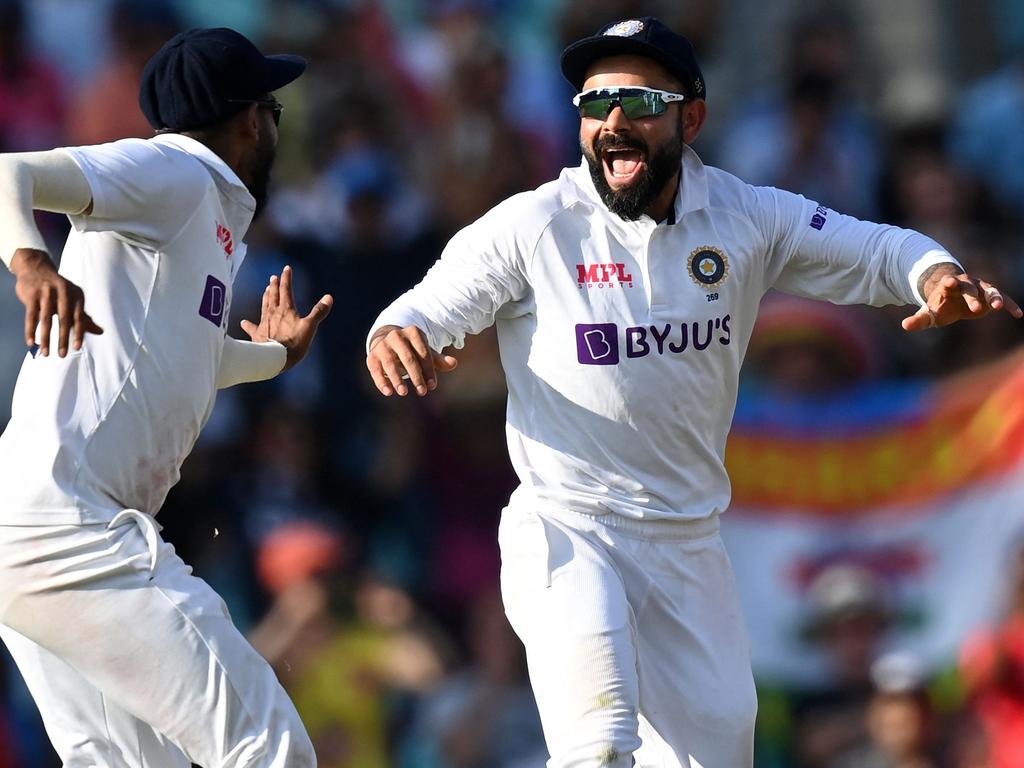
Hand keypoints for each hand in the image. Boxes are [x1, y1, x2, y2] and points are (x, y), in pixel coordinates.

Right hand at [11, 248, 102, 356]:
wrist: (36, 268)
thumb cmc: (58, 288)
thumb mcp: (73, 299)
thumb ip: (84, 317)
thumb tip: (101, 332)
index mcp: (76, 294)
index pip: (79, 317)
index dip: (79, 333)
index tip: (77, 348)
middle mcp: (62, 292)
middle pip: (64, 319)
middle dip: (63, 339)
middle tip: (62, 355)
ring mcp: (45, 292)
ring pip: (45, 320)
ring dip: (45, 338)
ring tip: (46, 353)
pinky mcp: (31, 295)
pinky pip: (31, 316)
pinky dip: (30, 330)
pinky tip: (31, 343)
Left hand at [239, 265, 332, 369]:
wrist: (274, 358)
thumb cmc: (293, 343)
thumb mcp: (310, 327)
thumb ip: (319, 312)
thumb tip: (329, 297)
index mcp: (286, 309)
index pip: (286, 289)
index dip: (287, 278)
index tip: (286, 268)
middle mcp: (273, 313)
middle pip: (273, 295)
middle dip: (274, 285)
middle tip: (273, 277)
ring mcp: (264, 323)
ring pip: (264, 306)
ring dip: (265, 297)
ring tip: (266, 290)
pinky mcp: (257, 334)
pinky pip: (252, 327)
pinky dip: (248, 324)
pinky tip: (243, 322)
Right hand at [366, 324, 457, 396]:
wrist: (387, 342)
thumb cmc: (412, 350)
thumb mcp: (425, 353)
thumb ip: (438, 359)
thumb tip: (453, 363)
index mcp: (413, 332)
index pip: (423, 353)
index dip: (429, 370)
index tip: (432, 386)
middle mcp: (396, 336)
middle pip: (408, 358)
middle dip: (416, 376)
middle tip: (422, 392)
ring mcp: (382, 346)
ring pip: (390, 363)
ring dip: (397, 379)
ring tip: (404, 393)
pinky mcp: (372, 357)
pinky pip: (376, 370)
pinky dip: (381, 381)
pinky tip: (388, 392)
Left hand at [902, 267, 1022, 331]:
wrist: (954, 299)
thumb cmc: (940, 306)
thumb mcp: (929, 314)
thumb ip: (918, 320)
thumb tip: (904, 326)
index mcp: (948, 286)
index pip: (949, 282)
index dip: (949, 282)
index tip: (948, 281)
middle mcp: (967, 284)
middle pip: (970, 288)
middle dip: (972, 297)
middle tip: (975, 308)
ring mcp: (981, 289)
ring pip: (990, 291)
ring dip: (995, 298)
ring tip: (998, 307)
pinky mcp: (991, 297)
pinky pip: (1003, 299)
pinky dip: (1010, 305)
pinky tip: (1019, 314)